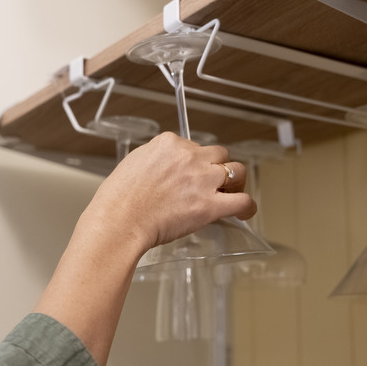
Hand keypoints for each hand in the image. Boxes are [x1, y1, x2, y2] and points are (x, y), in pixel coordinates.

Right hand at [82, 132, 256, 251]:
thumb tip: (165, 168)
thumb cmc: (119, 200)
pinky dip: (247, 206)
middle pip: (218, 154)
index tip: (192, 172)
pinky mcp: (210, 205)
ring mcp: (202, 179)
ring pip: (236, 171)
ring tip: (232, 192)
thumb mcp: (134, 163)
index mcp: (170, 144)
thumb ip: (156, 161)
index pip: (193, 145)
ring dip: (235, 181)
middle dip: (217, 167)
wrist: (119, 221)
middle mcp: (189, 157)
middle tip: (213, 182)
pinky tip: (245, 212)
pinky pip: (242, 201)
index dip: (195, 161)